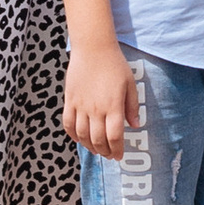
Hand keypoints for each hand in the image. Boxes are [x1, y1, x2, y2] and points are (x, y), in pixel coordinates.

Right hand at [65, 43, 139, 157]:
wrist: (93, 48)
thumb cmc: (115, 65)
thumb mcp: (130, 84)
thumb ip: (132, 106)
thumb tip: (136, 125)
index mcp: (113, 106)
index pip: (115, 137)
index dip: (117, 150)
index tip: (119, 156)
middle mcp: (96, 109)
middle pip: (98, 140)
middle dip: (104, 152)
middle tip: (109, 155)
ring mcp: (81, 105)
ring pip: (82, 135)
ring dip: (89, 146)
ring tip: (96, 149)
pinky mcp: (70, 100)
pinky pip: (68, 124)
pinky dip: (73, 135)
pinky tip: (79, 138)